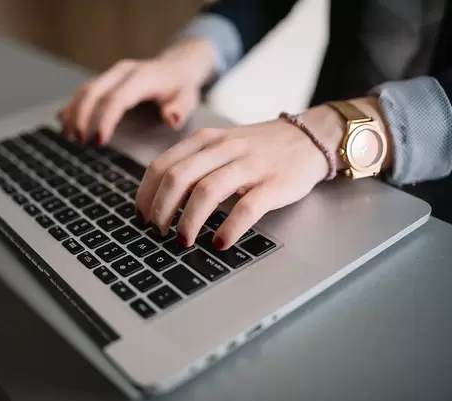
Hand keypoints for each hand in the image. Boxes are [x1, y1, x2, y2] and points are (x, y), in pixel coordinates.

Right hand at [58, 38, 214, 144]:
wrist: (175, 68)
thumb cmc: (180, 87)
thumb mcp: (188, 98)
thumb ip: (180, 109)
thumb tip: (170, 118)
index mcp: (142, 77)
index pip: (117, 98)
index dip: (105, 120)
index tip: (99, 142)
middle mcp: (122, 72)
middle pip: (93, 91)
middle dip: (83, 116)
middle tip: (80, 141)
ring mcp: (111, 74)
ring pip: (84, 90)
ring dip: (73, 112)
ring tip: (68, 136)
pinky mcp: (104, 80)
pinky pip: (83, 91)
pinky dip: (72, 107)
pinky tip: (64, 122)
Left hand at [135, 99, 392, 249]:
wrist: (310, 137)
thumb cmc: (259, 147)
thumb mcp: (221, 145)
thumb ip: (194, 163)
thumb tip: (160, 199)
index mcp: (206, 140)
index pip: (162, 165)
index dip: (146, 194)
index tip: (141, 216)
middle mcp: (224, 148)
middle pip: (179, 178)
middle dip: (161, 210)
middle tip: (158, 232)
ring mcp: (250, 164)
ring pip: (207, 191)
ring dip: (189, 221)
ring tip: (183, 241)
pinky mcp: (274, 183)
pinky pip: (246, 208)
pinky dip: (229, 228)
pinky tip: (220, 243)